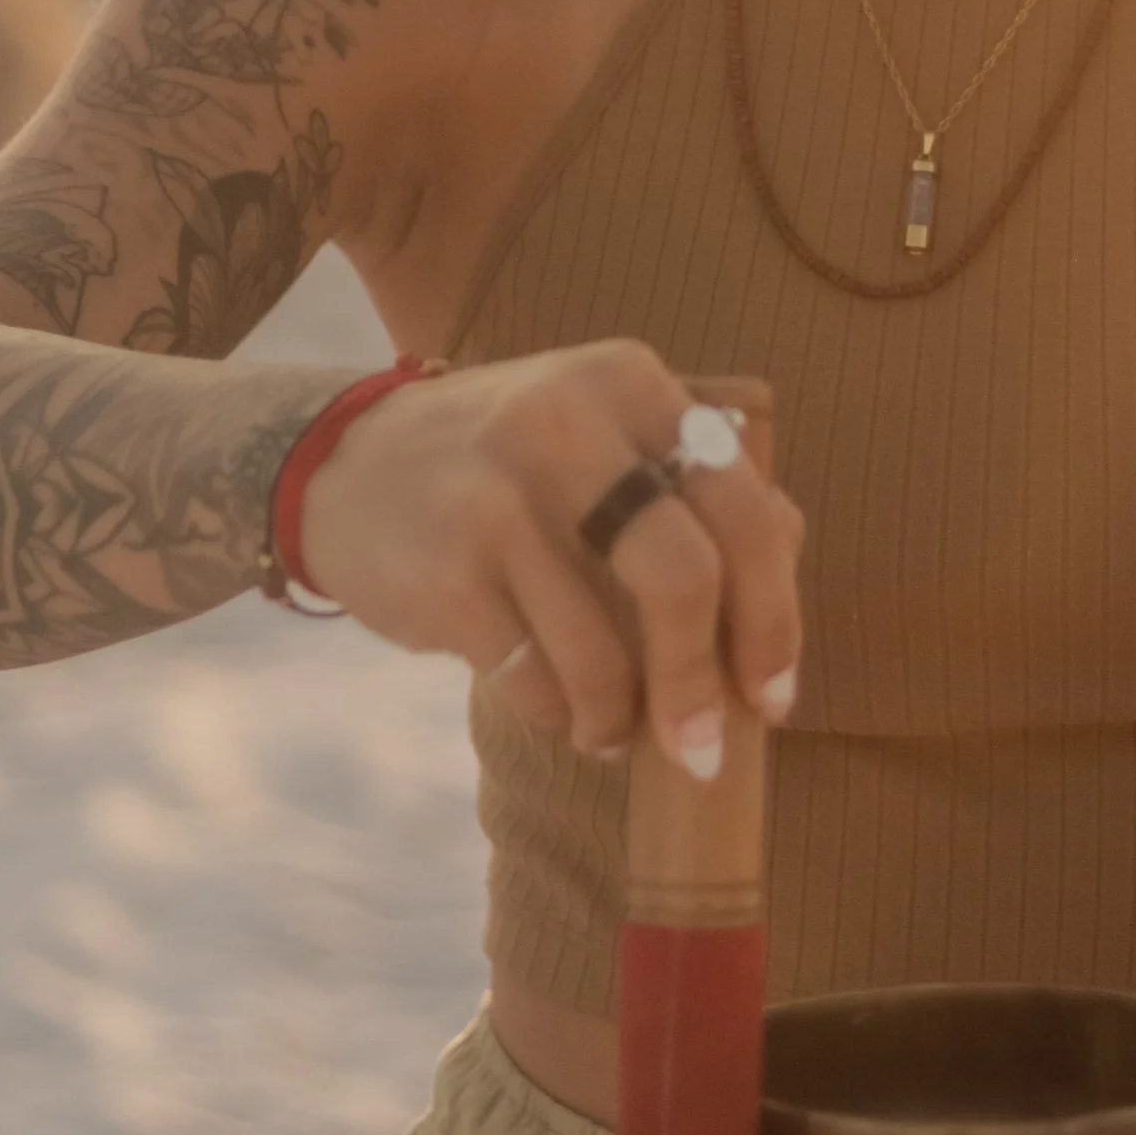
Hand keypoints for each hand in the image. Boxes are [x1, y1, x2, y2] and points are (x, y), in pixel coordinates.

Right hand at [296, 342, 800, 776]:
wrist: (343, 464)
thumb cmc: (507, 465)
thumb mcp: (600, 432)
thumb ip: (691, 480)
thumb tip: (792, 551)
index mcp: (629, 383)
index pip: (741, 503)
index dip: (774, 612)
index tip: (775, 692)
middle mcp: (565, 424)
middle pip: (682, 574)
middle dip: (702, 684)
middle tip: (702, 751)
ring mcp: (495, 498)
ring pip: (602, 651)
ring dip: (619, 719)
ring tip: (610, 732)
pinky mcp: (443, 572)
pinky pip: (532, 681)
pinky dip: (557, 715)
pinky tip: (554, 708)